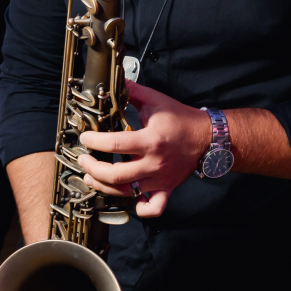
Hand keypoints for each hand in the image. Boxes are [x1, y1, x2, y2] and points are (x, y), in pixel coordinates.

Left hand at [76, 81, 211, 218]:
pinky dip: (139, 208)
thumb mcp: (155, 100)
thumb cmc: (180, 118)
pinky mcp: (167, 188)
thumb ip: (132, 92)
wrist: (207, 136)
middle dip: (92, 168)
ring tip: (91, 177)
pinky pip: (153, 208)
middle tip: (83, 159)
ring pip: (127, 193)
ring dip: (104, 187)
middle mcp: (154, 163)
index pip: (115, 144)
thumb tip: (115, 81)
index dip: (95, 141)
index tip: (85, 137)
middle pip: (115, 175)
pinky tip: (128, 198)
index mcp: (151, 140)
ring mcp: (160, 179)